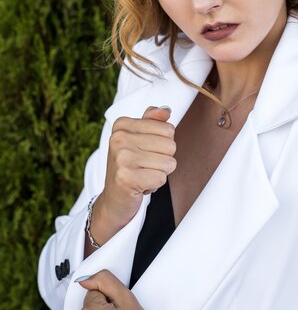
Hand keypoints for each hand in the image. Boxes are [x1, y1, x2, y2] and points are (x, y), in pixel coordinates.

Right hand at [91, 106, 175, 243]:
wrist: (114, 199)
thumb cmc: (130, 167)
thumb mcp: (139, 140)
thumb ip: (153, 122)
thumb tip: (166, 110)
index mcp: (122, 124)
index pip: (168, 129)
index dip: (162, 145)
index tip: (144, 153)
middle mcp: (119, 138)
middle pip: (171, 146)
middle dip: (162, 160)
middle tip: (143, 167)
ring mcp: (121, 157)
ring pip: (169, 163)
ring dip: (159, 173)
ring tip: (142, 175)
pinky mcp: (125, 177)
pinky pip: (162, 178)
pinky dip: (155, 185)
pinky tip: (140, 186)